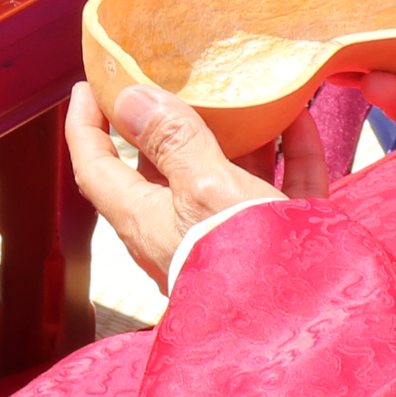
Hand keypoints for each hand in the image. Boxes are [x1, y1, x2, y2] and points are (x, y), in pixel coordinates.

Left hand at [65, 82, 334, 285]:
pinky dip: (287, 152)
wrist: (311, 322)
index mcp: (147, 220)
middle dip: (168, 122)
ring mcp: (232, 239)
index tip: (89, 85)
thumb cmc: (248, 259)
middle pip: (162, 168)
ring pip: (227, 175)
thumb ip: (173, 140)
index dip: (84, 126)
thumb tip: (130, 97)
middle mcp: (182, 230)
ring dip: (237, 134)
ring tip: (244, 89)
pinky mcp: (280, 243)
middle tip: (177, 74)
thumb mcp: (205, 188)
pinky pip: (279, 188)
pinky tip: (298, 115)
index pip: (96, 168)